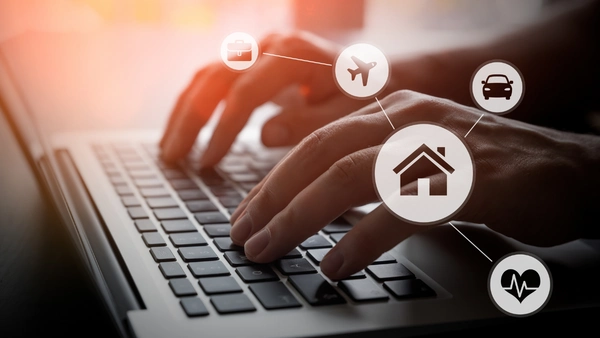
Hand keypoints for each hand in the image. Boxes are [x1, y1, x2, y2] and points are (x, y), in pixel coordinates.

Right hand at [159, 31, 364, 166]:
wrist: (371, 74)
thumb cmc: (363, 97)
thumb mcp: (347, 114)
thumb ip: (310, 124)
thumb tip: (264, 135)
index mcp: (295, 54)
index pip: (246, 92)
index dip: (223, 129)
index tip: (208, 163)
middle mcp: (270, 46)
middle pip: (215, 78)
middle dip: (190, 119)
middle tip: (173, 158)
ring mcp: (259, 51)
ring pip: (207, 76)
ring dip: (185, 112)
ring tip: (170, 151)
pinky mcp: (252, 62)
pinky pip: (214, 79)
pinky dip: (195, 105)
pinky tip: (184, 131)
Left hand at [229, 90, 598, 279]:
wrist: (573, 173)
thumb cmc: (493, 173)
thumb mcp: (422, 163)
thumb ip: (376, 176)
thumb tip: (321, 209)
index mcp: (393, 114)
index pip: (316, 143)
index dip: (275, 180)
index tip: (248, 215)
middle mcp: (408, 121)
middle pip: (320, 155)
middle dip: (272, 198)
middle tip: (244, 236)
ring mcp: (437, 146)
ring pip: (348, 176)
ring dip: (300, 217)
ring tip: (269, 249)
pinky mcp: (467, 180)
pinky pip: (400, 208)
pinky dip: (361, 239)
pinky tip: (336, 265)